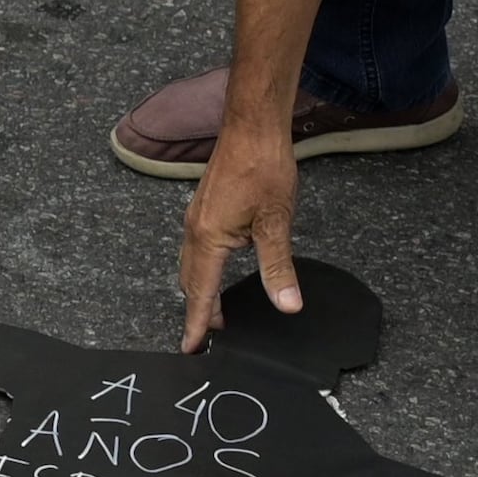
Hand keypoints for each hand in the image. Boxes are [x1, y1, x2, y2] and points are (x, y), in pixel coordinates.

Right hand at [174, 100, 307, 349]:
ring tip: (216, 313)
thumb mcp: (276, 223)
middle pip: (190, 282)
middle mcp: (195, 229)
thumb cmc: (263, 168)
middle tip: (208, 338)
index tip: (192, 349)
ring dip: (200, 290)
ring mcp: (197, 216)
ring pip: (192, 264)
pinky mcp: (206, 206)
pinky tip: (219, 271)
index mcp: (208, 238)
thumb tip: (287, 304)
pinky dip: (202, 270)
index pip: (201, 293)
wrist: (253, 127)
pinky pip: (196, 248)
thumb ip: (278, 268)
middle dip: (198, 311)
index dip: (198, 324)